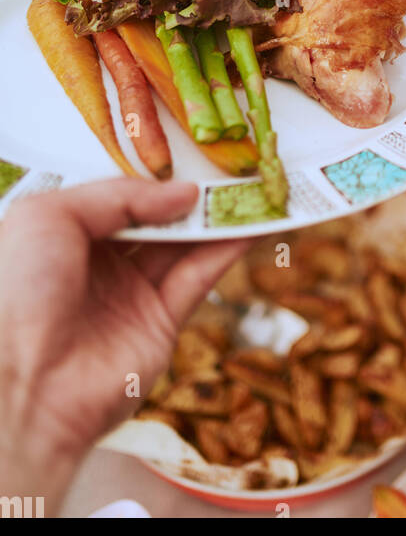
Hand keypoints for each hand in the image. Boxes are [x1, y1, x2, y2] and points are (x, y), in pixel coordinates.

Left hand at [0, 179, 249, 512]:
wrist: (22, 382)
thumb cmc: (18, 291)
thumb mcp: (52, 217)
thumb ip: (119, 196)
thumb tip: (182, 193)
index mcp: (64, 236)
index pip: (118, 197)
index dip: (152, 176)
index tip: (188, 152)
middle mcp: (99, 264)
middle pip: (156, 220)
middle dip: (191, 195)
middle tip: (231, 167)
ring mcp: (130, 295)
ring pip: (183, 246)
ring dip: (218, 218)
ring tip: (253, 189)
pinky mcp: (160, 326)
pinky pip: (198, 279)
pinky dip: (225, 252)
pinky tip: (249, 225)